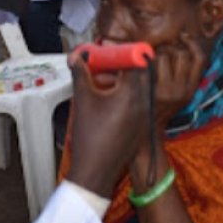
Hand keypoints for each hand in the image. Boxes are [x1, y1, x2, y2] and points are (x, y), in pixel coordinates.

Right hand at [65, 52, 152, 197]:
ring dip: (126, 81)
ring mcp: (145, 116)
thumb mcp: (83, 99)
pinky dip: (128, 96)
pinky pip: (140, 103)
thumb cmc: (90, 139)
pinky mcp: (142, 126)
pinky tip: (110, 101)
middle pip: (142, 74)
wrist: (95, 172)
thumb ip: (81, 73)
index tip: (115, 50)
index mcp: (132, 94)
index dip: (127, 52)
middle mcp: (144, 104)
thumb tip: (77, 58)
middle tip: (109, 63)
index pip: (139, 62)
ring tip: (105, 82)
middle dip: (126, 65)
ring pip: (141, 89)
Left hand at [152, 37, 206, 132]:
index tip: (184, 37)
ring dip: (155, 55)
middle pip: (181, 54)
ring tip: (150, 64)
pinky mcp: (151, 91)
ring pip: (164, 57)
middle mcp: (182, 89)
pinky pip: (148, 66)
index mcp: (192, 88)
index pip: (200, 59)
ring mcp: (167, 90)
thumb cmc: (164, 106)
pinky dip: (143, 62)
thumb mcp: (182, 94)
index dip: (193, 44)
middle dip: (170, 48)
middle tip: (161, 51)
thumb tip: (180, 45)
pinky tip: (139, 66)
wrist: (150, 127)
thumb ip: (185, 74)